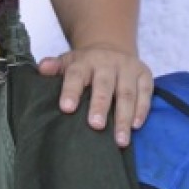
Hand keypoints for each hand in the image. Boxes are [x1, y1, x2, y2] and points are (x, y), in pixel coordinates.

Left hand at [38, 46, 152, 146]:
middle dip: (101, 106)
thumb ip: (55, 67)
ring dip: (124, 117)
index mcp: (85, 61)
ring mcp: (128, 68)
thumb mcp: (68, 62)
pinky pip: (145, 93)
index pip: (76, 75)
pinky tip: (135, 126)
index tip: (67, 109)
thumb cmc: (85, 64)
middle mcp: (108, 63)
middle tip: (96, 126)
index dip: (71, 91)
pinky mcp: (144, 75)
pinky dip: (141, 110)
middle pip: (104, 85)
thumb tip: (42, 68)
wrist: (111, 48)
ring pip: (127, 93)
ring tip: (120, 140)